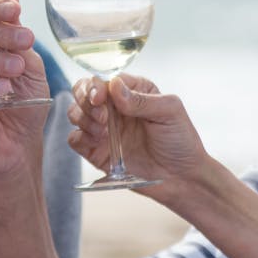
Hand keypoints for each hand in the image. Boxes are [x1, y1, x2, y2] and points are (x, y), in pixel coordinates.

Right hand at [68, 73, 210, 199]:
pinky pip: (75, 139)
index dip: (96, 86)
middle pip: (82, 92)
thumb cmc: (181, 141)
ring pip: (75, 113)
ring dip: (82, 119)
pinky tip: (97, 142)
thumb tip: (114, 86)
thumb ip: (140, 99)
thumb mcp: (169, 112)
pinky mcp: (97, 151)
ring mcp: (104, 129)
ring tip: (102, 131)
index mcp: (132, 91)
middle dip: (85, 101)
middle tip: (101, 116)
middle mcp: (114, 107)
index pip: (104, 79)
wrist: (182, 178)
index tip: (100, 99)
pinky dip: (79, 138)